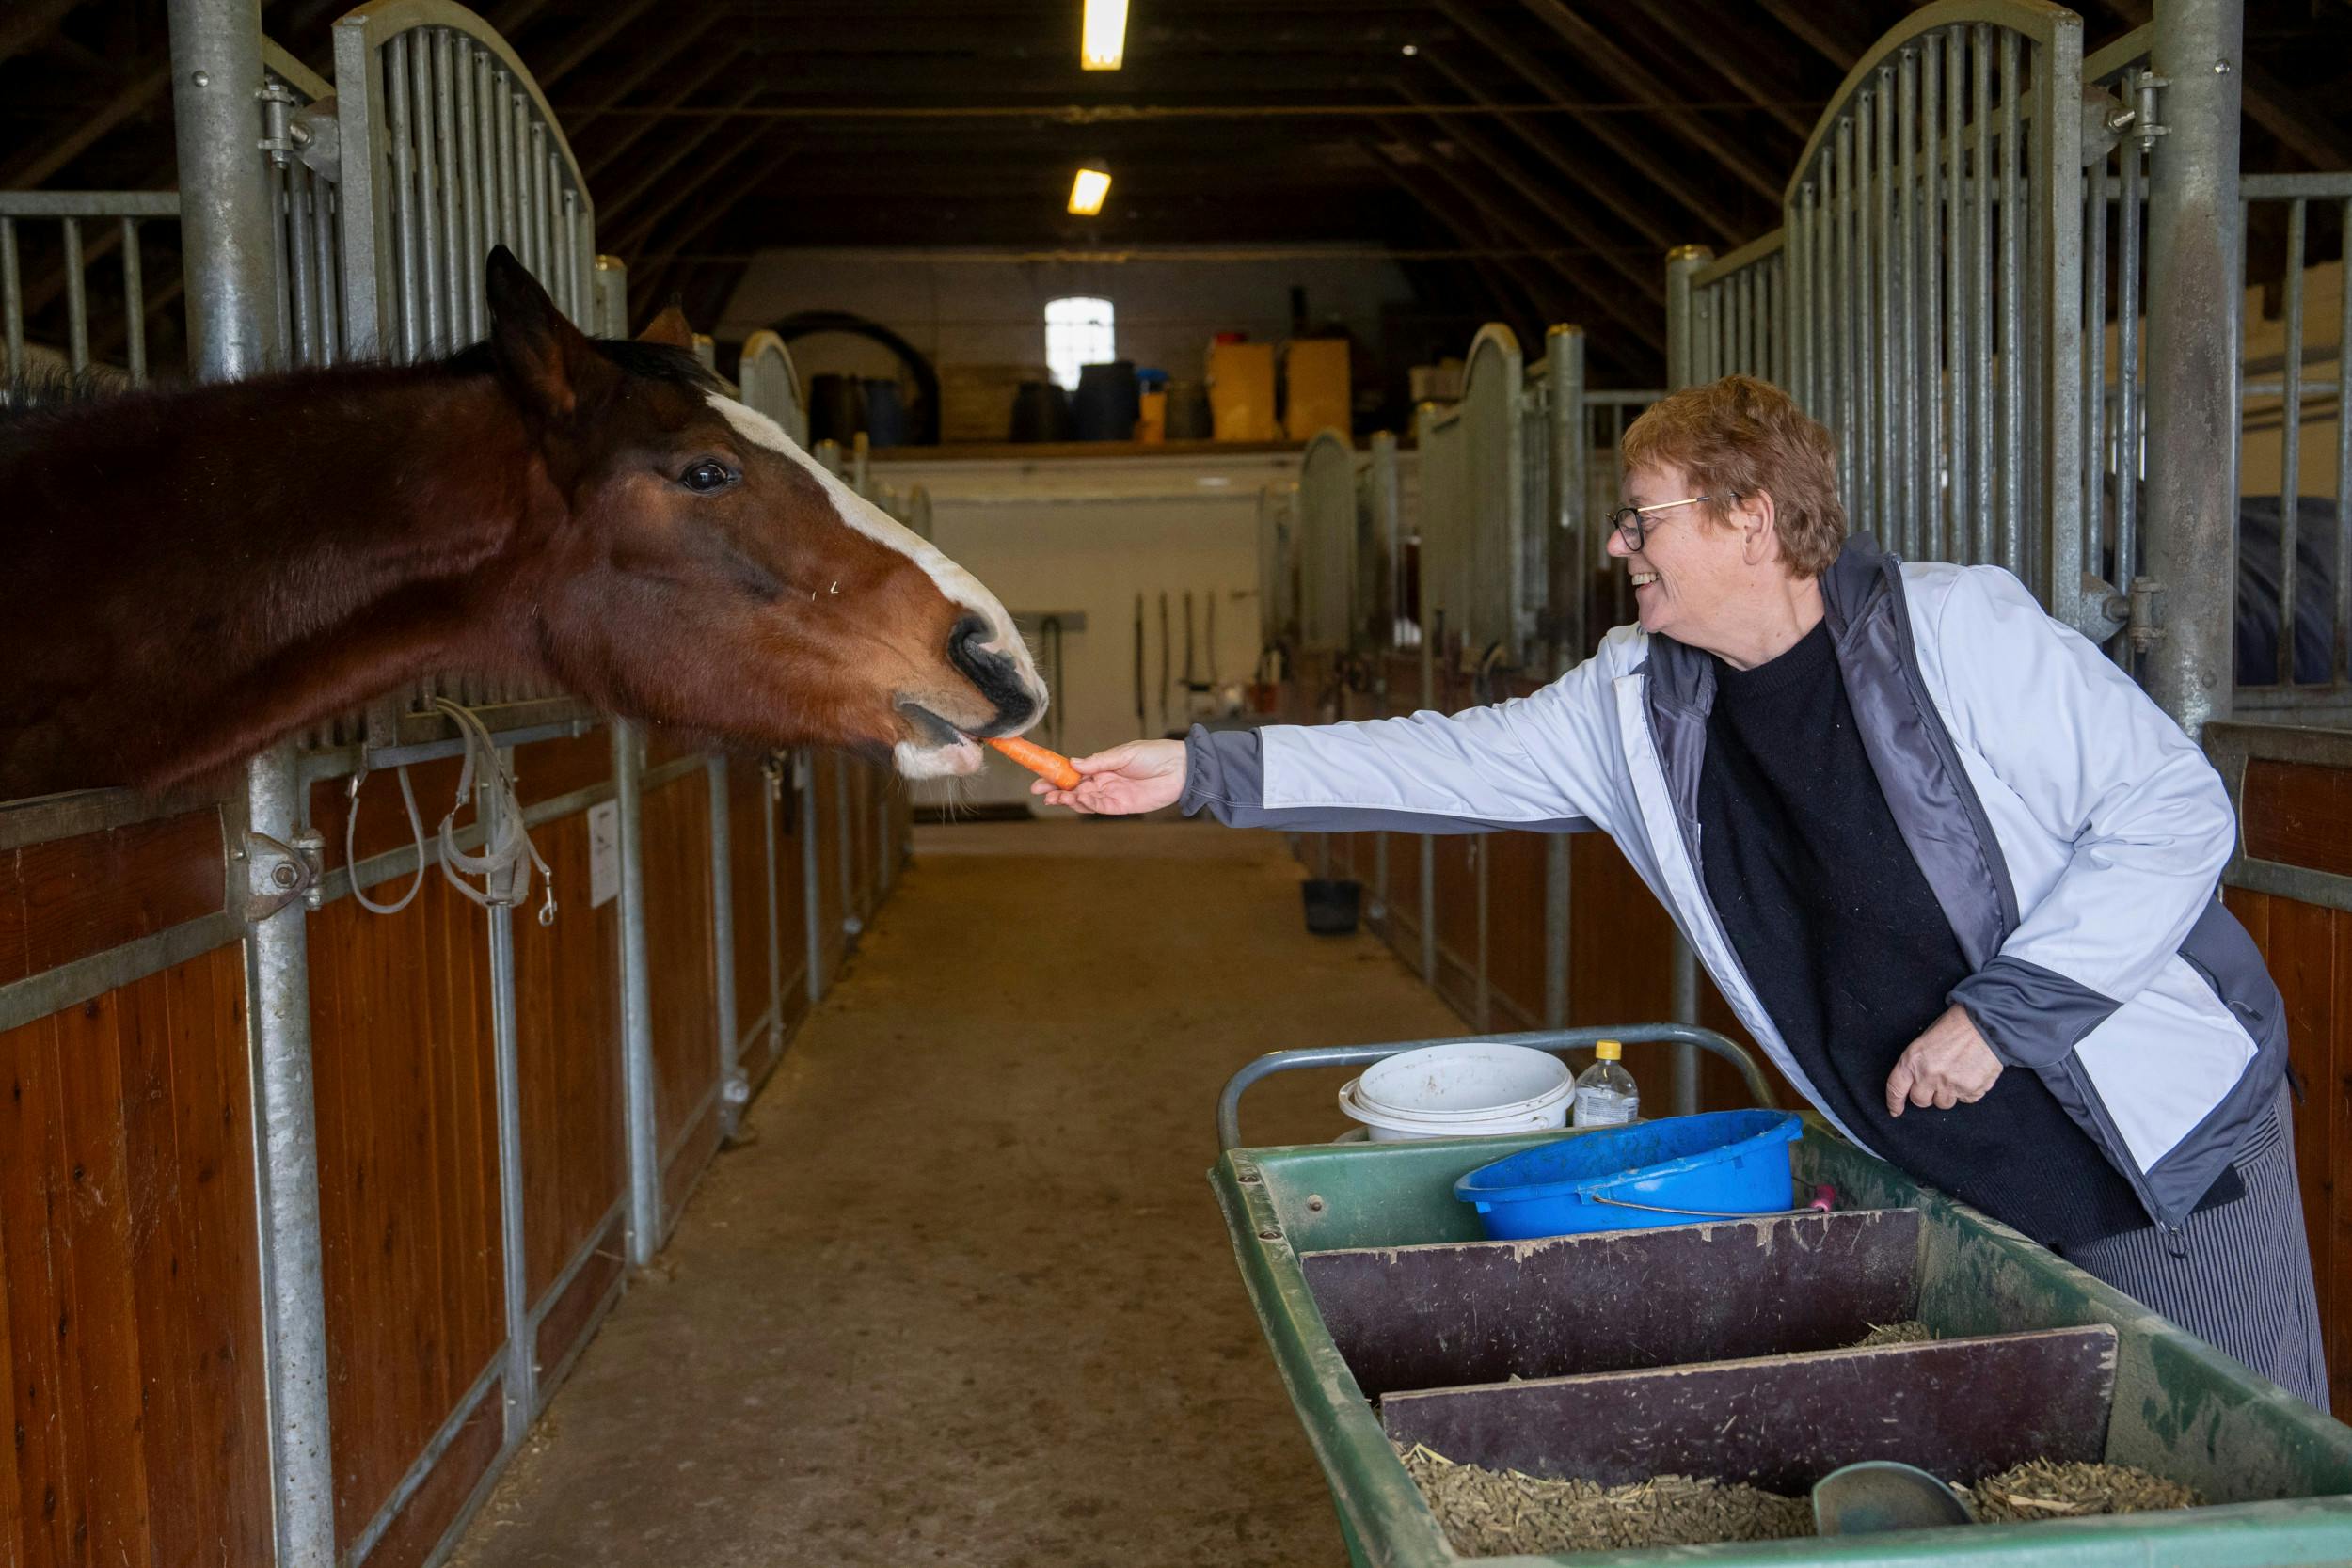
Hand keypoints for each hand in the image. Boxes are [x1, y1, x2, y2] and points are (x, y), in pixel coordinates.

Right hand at [1031, 738, 1186, 814]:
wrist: (1180, 769)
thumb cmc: (1155, 755)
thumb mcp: (1124, 753)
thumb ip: (1099, 761)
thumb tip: (1073, 763)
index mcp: (1103, 765)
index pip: (1074, 772)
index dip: (1057, 775)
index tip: (1039, 777)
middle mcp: (1105, 781)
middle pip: (1075, 788)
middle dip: (1056, 791)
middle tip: (1041, 793)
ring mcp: (1113, 794)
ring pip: (1084, 800)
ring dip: (1069, 800)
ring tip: (1055, 798)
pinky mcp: (1122, 806)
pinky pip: (1100, 807)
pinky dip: (1087, 804)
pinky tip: (1077, 799)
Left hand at [1885, 1004, 2002, 1115]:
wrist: (1986, 1024)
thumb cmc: (1954, 1027)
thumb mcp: (1925, 1040)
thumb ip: (1917, 1064)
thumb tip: (1915, 1083)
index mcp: (1913, 1060)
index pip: (1896, 1088)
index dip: (1894, 1102)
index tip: (1895, 1110)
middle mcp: (1929, 1075)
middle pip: (1920, 1101)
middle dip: (1926, 1095)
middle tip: (1935, 1082)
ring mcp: (1950, 1085)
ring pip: (1943, 1103)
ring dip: (1947, 1094)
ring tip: (1956, 1074)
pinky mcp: (1971, 1090)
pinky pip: (1965, 1100)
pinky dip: (1967, 1091)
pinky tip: (1971, 1073)